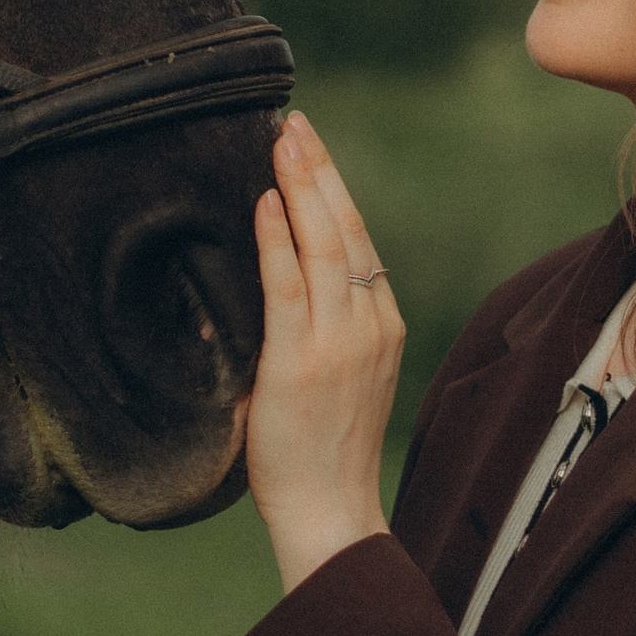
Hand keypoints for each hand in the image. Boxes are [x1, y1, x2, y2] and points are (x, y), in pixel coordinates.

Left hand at [247, 112, 406, 595]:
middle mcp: (370, 325)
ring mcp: (341, 342)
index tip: (309, 148)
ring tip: (281, 140)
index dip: (333, 191)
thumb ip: (305, 332)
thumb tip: (253, 291)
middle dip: (320, 169)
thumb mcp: (329, 378)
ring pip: (326, 245)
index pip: (359, 241)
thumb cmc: (318, 453)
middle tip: (295, 122)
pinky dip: (278, 239)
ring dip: (301, 186)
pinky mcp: (303, 362)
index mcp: (381, 326)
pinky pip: (289, 286)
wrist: (330, 513)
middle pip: (349, 228)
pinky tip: (264, 202)